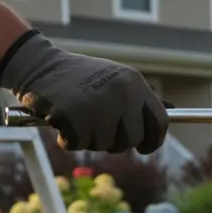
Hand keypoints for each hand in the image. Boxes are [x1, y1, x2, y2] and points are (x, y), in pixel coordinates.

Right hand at [0, 30, 168, 153]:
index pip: (160, 121)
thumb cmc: (79, 77)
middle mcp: (122, 94)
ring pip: (104, 145)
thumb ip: (139, 99)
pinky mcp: (75, 119)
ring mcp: (99, 107)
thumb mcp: (115, 80)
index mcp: (135, 83)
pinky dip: (68, 139)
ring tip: (77, 114)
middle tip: (99, 129)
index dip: (154, 139)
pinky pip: (78, 144)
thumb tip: (172, 111)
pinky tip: (61, 119)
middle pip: (132, 139)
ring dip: (89, 138)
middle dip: (116, 141)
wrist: (39, 65)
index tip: (146, 147)